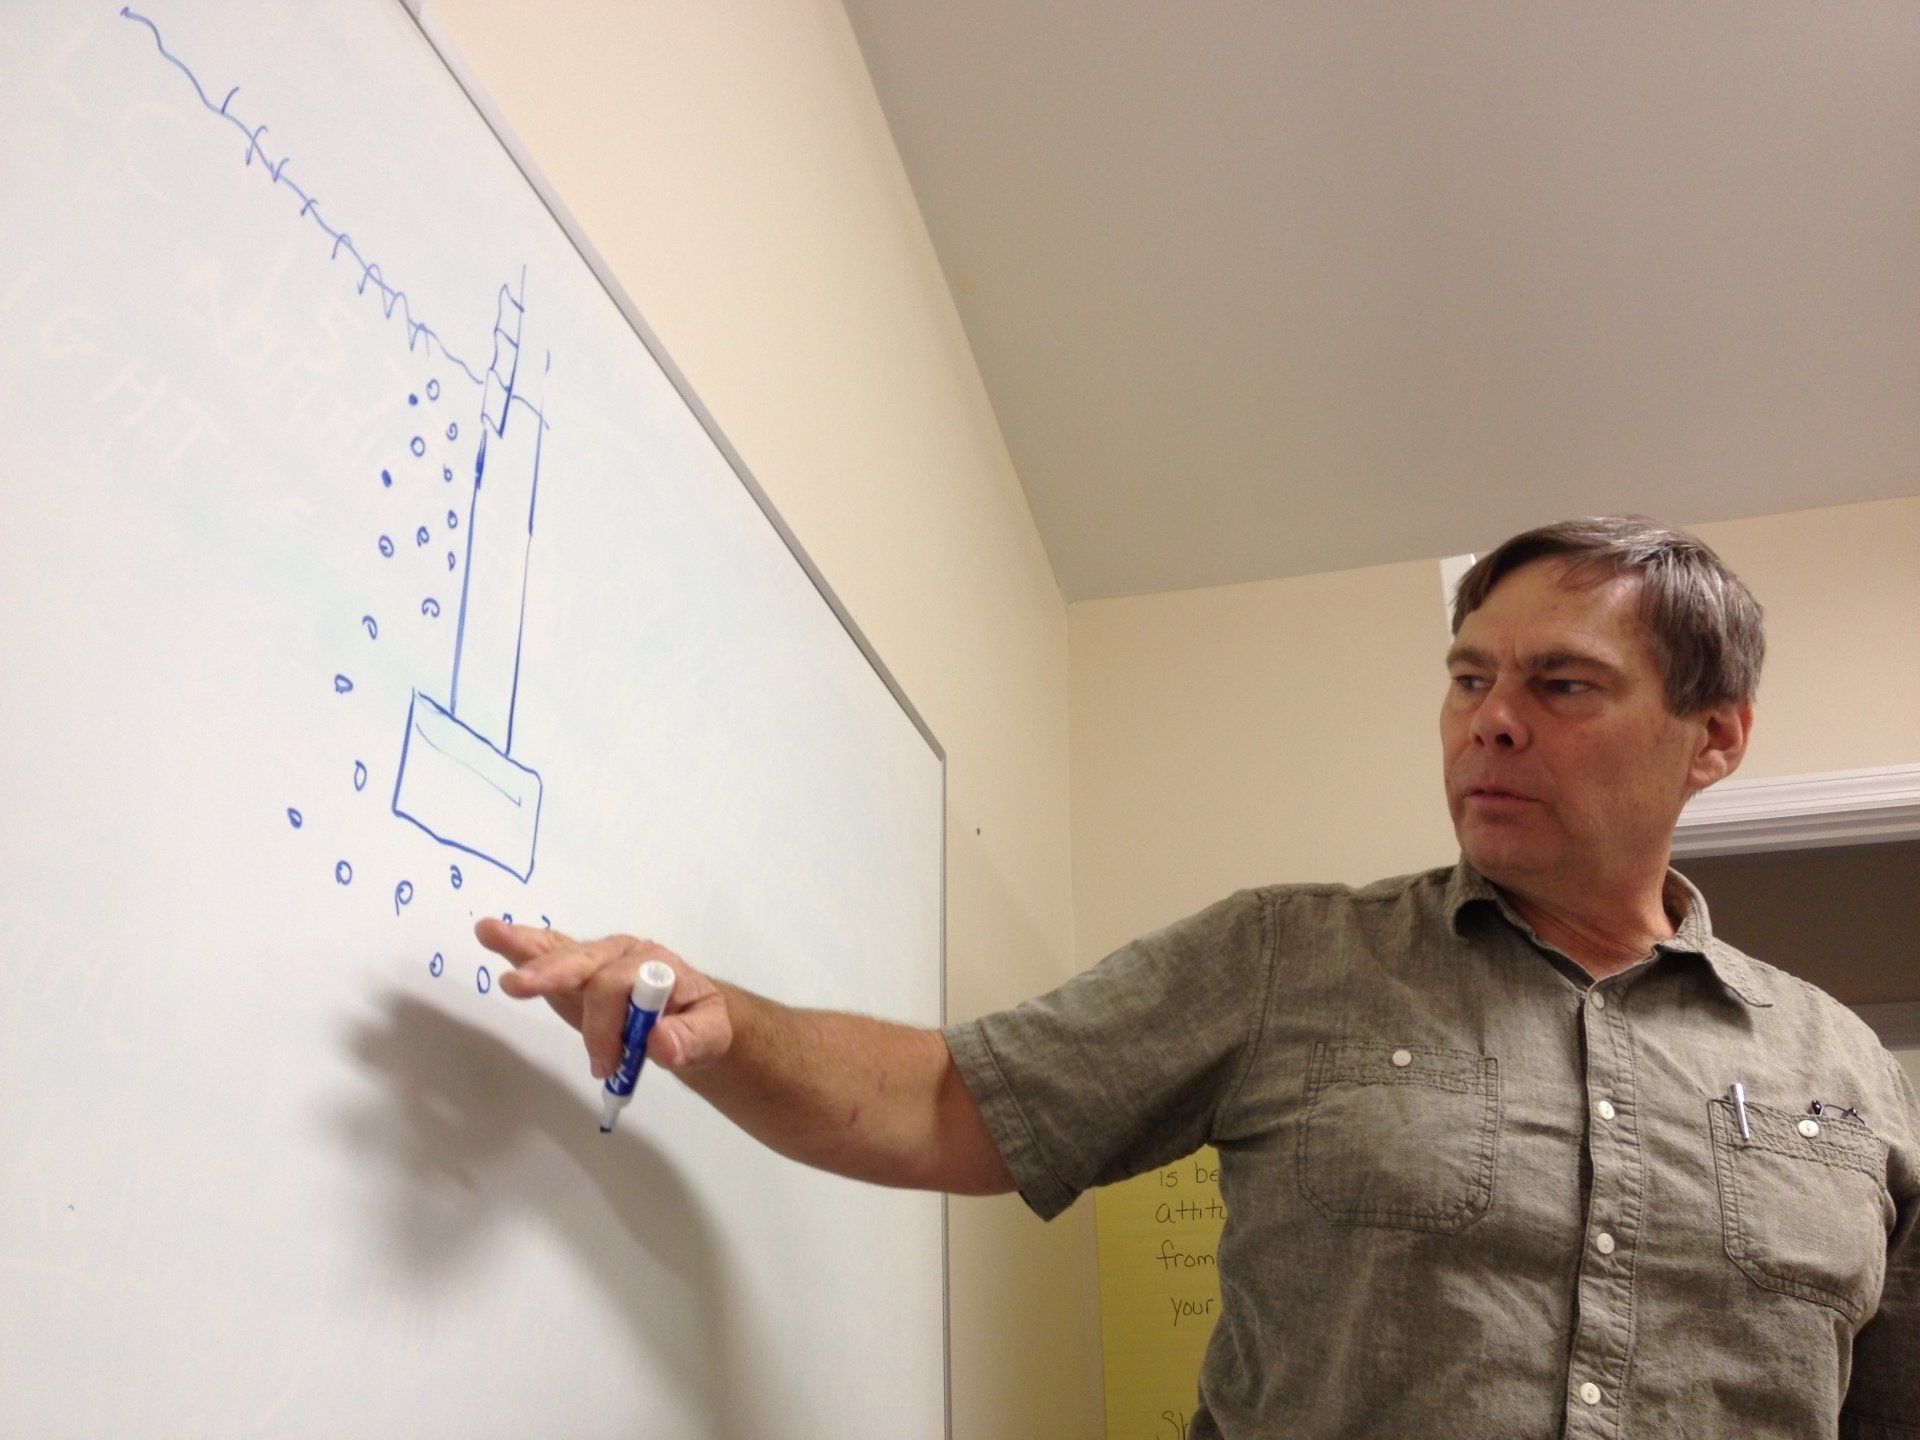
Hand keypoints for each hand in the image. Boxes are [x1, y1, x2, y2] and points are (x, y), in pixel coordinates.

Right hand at [474, 920, 733, 1079]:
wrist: (693, 1016)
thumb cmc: (699, 1021)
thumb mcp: (710, 1034)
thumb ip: (691, 1039)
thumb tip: (661, 1042)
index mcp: (654, 964)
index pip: (618, 986)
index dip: (607, 1026)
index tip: (608, 1066)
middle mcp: (621, 954)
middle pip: (585, 960)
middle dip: (552, 974)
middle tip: (519, 988)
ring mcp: (597, 961)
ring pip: (562, 951)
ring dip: (526, 947)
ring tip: (489, 933)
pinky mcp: (576, 974)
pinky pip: (549, 955)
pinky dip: (521, 947)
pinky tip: (492, 934)